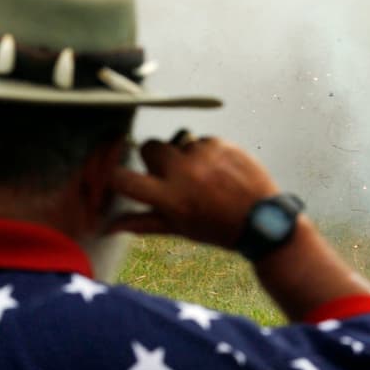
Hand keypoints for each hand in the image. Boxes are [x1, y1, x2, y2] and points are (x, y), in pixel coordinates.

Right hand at [109, 134, 278, 247]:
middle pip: (149, 147)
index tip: (122, 177)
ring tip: (204, 178)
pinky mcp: (220, 143)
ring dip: (184, 156)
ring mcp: (202, 155)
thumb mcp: (177, 228)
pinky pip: (201, 141)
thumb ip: (140, 222)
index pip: (123, 179)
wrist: (262, 220)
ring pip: (177, 143)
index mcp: (168, 198)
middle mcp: (182, 173)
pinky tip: (220, 171)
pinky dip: (206, 153)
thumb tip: (107, 227)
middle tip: (171, 176)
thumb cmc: (216, 228)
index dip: (116, 175)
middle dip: (155, 158)